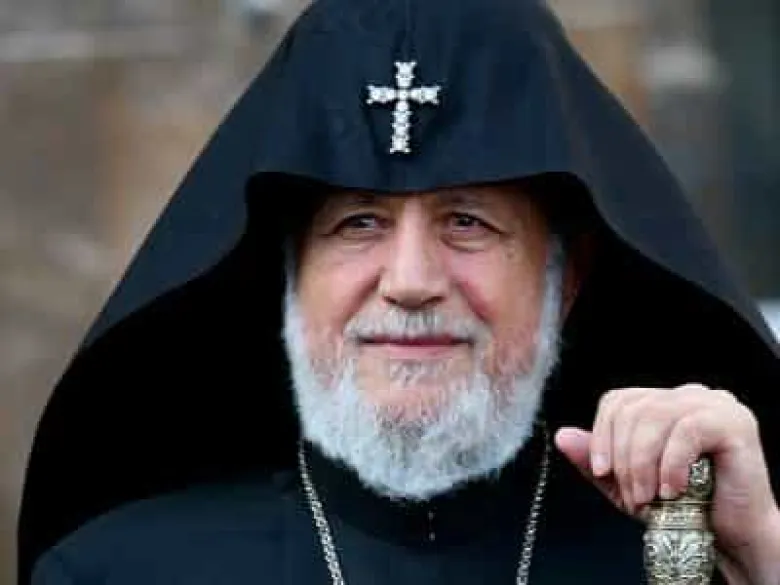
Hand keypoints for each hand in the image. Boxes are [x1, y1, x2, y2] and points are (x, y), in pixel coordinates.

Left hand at [554, 383, 779, 584]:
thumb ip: (595, 459)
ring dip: (643, 464)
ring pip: (655, 417)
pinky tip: (673, 490)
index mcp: (663, 402)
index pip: (618, 401)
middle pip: (633, 409)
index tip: (601, 472)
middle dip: (624, 458)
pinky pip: (686, 431)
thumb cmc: (686, 507)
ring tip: (649, 497)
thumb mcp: (628, 484)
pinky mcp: (733, 422)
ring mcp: (713, 404)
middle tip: (633, 496)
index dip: (601, 435)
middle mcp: (687, 395)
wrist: (735, 535)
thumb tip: (562, 436)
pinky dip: (671, 464)